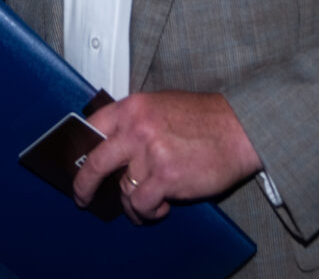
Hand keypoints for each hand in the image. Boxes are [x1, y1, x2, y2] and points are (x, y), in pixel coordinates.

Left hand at [71, 91, 261, 223]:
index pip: (93, 126)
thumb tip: (111, 146)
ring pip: (123, 189)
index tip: (77, 163)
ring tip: (150, 202)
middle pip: (95, 162)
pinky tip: (163, 206)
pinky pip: (142, 204)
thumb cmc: (207, 119)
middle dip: (84, 185)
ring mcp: (150, 153)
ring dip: (134, 202)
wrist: (240, 130)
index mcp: (135, 106)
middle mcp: (138, 128)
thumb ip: (137, 122)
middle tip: (82, 196)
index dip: (81, 148)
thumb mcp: (164, 106)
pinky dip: (150, 211)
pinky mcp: (165, 176)